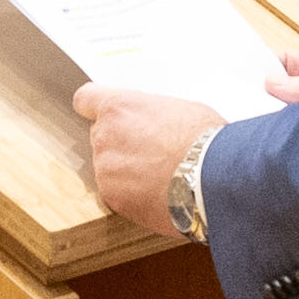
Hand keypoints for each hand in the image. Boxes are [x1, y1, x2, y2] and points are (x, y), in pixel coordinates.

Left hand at [73, 85, 226, 232]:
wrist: (213, 179)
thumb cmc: (204, 140)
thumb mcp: (179, 109)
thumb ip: (151, 115)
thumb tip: (154, 124)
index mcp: (118, 108)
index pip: (85, 99)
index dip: (94, 108)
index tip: (102, 114)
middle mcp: (105, 136)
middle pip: (102, 137)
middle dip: (121, 144)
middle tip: (151, 153)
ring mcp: (106, 170)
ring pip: (109, 169)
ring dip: (127, 173)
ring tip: (161, 178)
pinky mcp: (113, 199)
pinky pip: (118, 195)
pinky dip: (133, 196)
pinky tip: (159, 195)